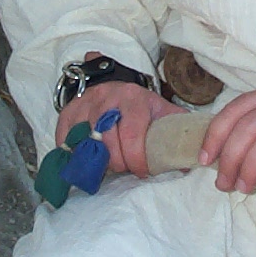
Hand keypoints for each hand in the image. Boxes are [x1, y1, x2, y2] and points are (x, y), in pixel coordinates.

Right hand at [54, 55, 183, 179]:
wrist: (113, 84)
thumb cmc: (140, 106)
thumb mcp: (161, 111)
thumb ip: (176, 132)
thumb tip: (189, 161)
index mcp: (133, 98)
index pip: (132, 133)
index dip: (136, 159)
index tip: (141, 172)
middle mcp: (107, 99)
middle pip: (108, 141)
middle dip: (118, 163)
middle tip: (124, 169)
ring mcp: (85, 105)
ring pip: (87, 142)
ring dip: (97, 161)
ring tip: (107, 167)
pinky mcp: (68, 113)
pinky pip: (66, 140)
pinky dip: (75, 155)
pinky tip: (87, 160)